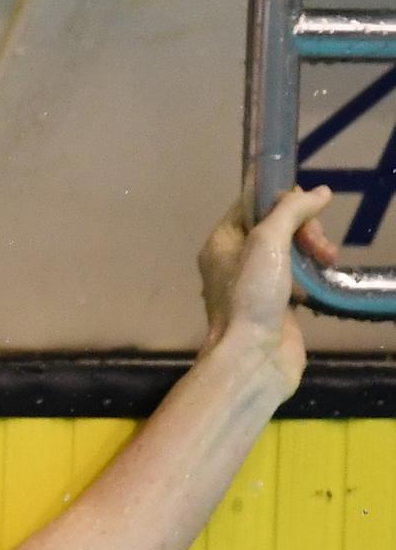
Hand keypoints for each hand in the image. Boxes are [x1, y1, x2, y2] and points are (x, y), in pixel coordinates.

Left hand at [197, 185, 336, 394]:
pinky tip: (320, 282)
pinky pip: (298, 276)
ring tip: (327, 262)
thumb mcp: (267, 242)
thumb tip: (318, 192)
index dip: (281, 200)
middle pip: (276, 226)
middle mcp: (235, 259)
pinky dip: (312, 274)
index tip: (307, 208)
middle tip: (319, 247)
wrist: (253, 357)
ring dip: (312, 250)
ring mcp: (256, 283)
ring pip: (290, 251)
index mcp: (222, 241)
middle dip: (304, 229)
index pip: (251, 204)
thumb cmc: (251, 296)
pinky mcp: (277, 303)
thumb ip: (290, 211)